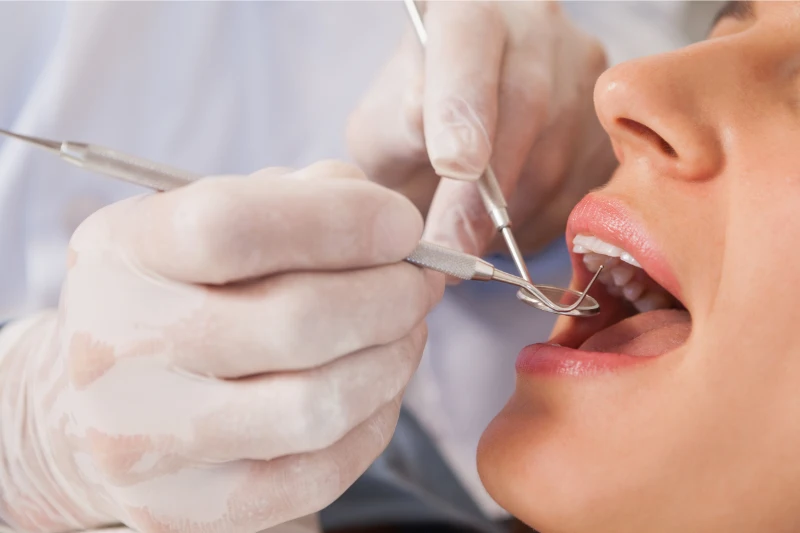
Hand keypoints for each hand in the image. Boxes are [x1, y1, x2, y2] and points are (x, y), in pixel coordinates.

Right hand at [0, 162, 442, 532]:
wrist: (101, 401)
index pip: (231, 227)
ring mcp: (145, 441)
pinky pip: (318, 473)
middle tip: (421, 283)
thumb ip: (298, 200)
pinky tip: (377, 387)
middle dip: (391, 297)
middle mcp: (115, 349)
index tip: (402, 224)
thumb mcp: (214, 219)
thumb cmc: (184, 292)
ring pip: (316, 407)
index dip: (341, 220)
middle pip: (294, 322)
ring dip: (392, 361)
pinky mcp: (186, 508)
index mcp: (120, 254)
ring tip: (406, 332)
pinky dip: (373, 425)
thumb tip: (390, 222)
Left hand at [348, 1, 616, 256]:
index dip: (464, 104)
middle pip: (528, 105)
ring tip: (468, 237)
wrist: (458, 125)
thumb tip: (445, 144)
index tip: (454, 166)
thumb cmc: (410, 127)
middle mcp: (534, 25)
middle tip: (452, 247)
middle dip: (486, 192)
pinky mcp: (609, 120)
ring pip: (560, 152)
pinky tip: (508, 226)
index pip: (469, 42)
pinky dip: (543, 221)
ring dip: (512, 214)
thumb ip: (399, 130)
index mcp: (466, 9)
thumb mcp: (381, 127)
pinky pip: (586, 183)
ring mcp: (581, 68)